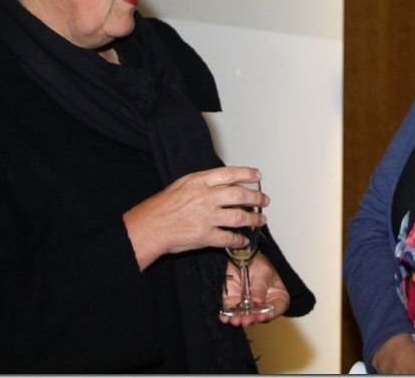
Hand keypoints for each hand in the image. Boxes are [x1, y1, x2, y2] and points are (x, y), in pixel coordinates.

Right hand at [123, 166, 267, 269]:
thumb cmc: (162, 206)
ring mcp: (207, 217)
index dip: (247, 173)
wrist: (149, 227)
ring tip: (261, 220)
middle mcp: (206, 197)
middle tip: (265, 200)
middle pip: (239, 195)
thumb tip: (223, 182)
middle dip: (256, 197)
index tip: (258, 175)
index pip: (230, 174)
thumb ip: (203, 182)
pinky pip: (229, 238)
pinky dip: (239, 240)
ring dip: (254, 219)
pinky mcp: (206, 236)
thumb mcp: (182, 184)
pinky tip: (244, 240)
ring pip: (239, 217)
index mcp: (199, 182)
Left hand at [219, 252, 290, 326]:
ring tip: (235, 319)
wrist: (241, 254)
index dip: (270, 314)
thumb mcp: (263, 271)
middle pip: (259, 315)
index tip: (262, 316)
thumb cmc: (258, 263)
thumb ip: (260, 287)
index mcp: (276, 297)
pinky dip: (227, 315)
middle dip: (251, 318)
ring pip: (244, 316)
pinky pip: (230, 311)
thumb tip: (257, 300)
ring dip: (239, 319)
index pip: (276, 309)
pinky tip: (225, 317)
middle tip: (246, 320)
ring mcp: (247, 305)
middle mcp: (262, 304)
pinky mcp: (233, 302)